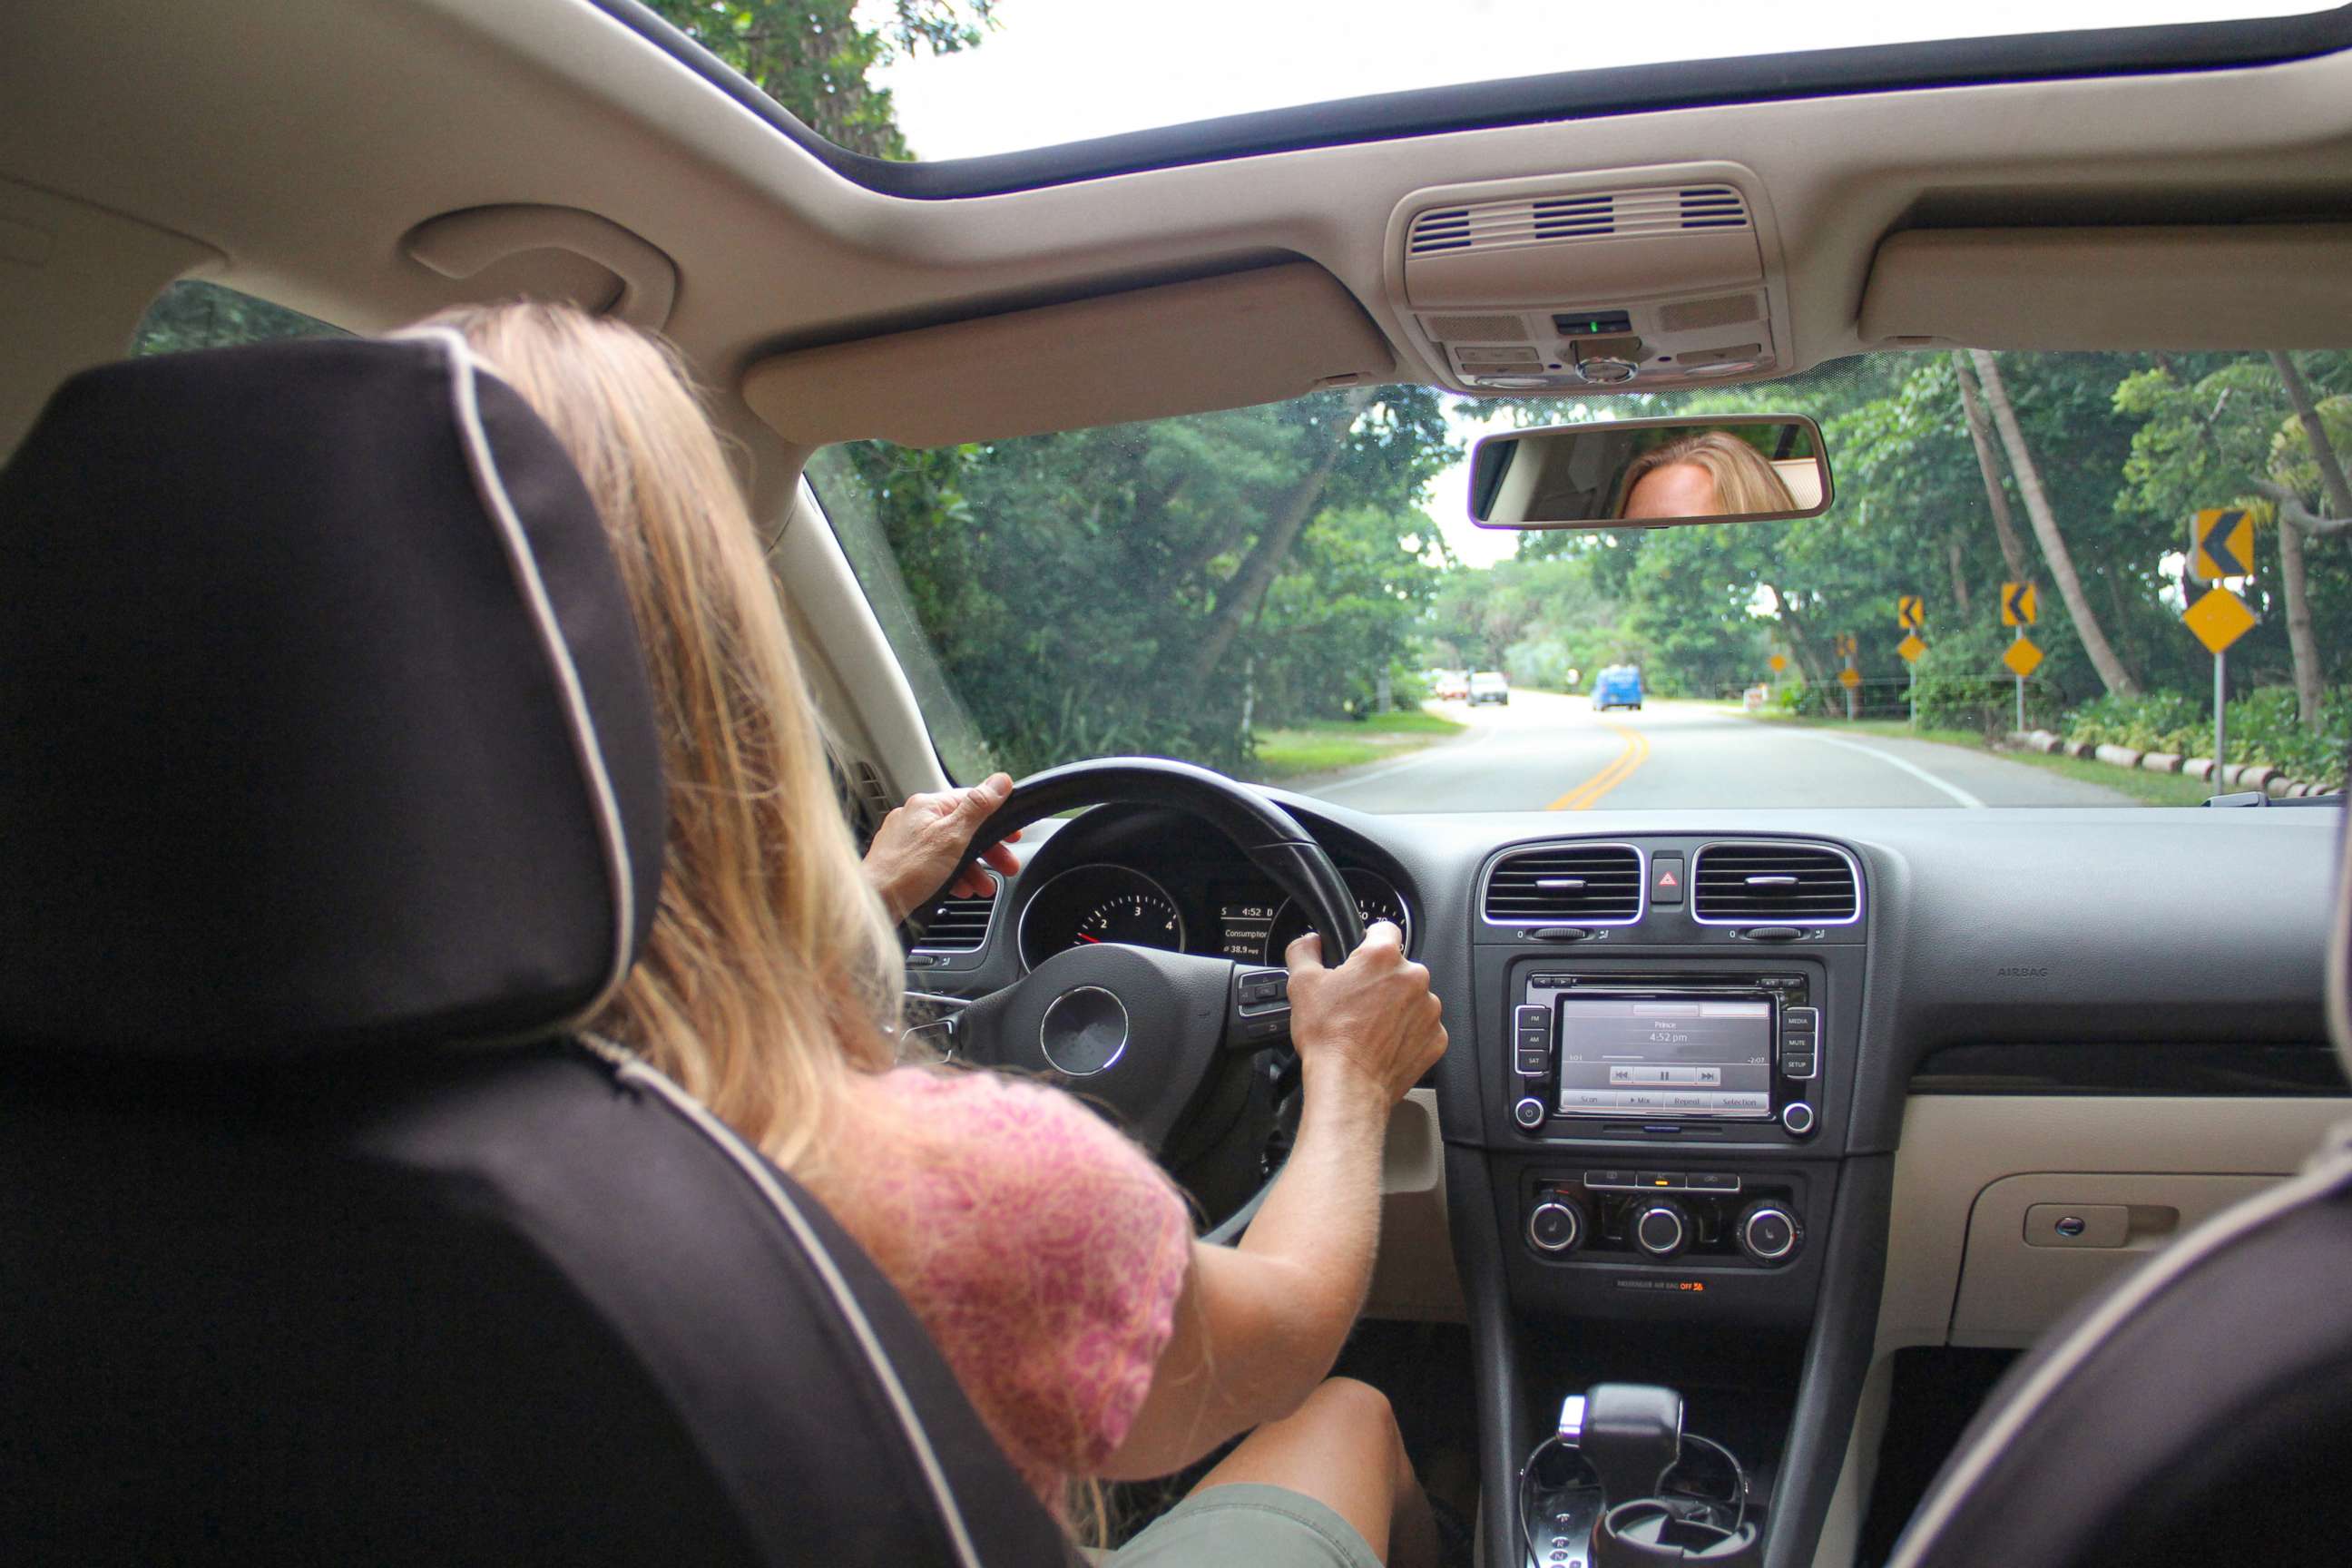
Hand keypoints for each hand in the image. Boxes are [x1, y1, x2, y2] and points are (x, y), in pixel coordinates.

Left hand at [862, 773, 1022, 923]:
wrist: (875, 903)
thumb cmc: (907, 871)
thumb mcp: (953, 836)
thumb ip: (978, 808)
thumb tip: (1000, 781)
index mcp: (926, 805)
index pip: (971, 801)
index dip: (996, 817)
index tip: (1013, 833)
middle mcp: (914, 818)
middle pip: (963, 828)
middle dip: (988, 850)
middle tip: (1007, 865)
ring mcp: (906, 841)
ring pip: (950, 849)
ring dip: (973, 867)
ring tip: (985, 886)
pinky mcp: (902, 862)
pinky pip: (935, 864)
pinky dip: (952, 875)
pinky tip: (961, 889)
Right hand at [1283, 920, 1446, 1107]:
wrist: (1349, 1084)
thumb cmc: (1329, 1037)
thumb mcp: (1301, 984)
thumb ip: (1304, 950)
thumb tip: (1311, 942)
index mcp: (1383, 957)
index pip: (1384, 928)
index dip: (1368, 939)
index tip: (1361, 956)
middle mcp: (1414, 978)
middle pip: (1398, 967)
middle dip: (1380, 980)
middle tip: (1357, 1001)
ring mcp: (1429, 1009)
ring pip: (1412, 997)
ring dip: (1396, 1006)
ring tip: (1369, 1026)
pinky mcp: (1436, 1038)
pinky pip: (1422, 1027)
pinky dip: (1407, 1032)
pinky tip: (1383, 1043)